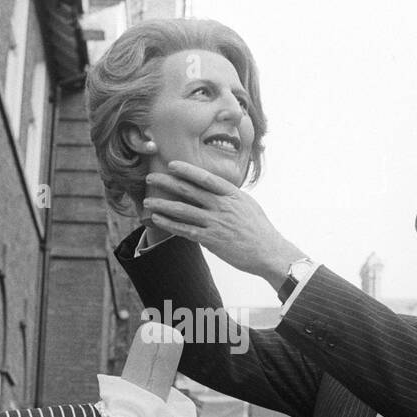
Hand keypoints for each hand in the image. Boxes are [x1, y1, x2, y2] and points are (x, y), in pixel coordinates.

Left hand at [142, 161, 304, 285]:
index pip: (205, 178)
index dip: (186, 170)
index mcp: (231, 194)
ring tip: (147, 200)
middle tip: (150, 178)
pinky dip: (169, 223)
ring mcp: (216, 223)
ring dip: (162, 204)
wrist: (268, 252)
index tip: (171, 164)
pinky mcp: (211, 240)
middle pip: (189, 191)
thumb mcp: (246, 205)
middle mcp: (222, 206)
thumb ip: (228, 196)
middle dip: (167, 183)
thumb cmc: (258, 228)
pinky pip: (185, 230)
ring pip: (183, 210)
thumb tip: (213, 191)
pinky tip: (157, 219)